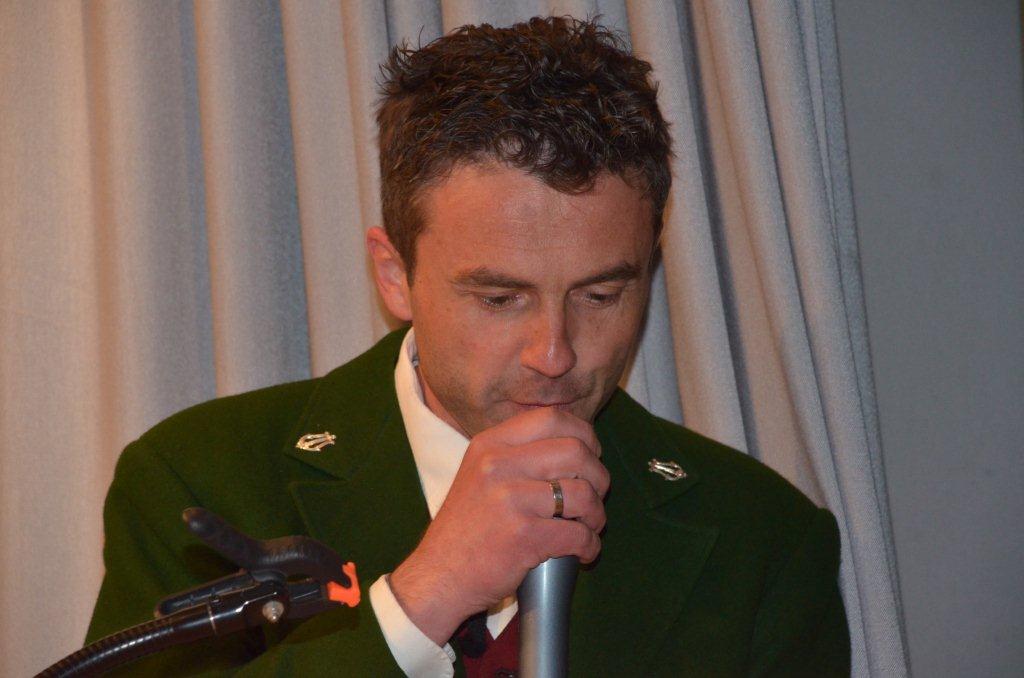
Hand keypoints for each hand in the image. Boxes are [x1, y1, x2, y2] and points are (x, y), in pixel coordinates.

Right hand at [388, 407, 608, 644]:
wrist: (438, 576)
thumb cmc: (466, 528)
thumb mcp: (479, 473)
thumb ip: (515, 454)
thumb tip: (574, 444)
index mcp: (490, 444)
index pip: (551, 418)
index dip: (583, 434)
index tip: (590, 454)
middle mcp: (499, 464)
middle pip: (576, 451)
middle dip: (598, 475)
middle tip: (595, 495)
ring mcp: (511, 499)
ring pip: (584, 493)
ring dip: (597, 513)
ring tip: (590, 525)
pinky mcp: (524, 536)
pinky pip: (579, 534)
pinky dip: (590, 545)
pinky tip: (584, 551)